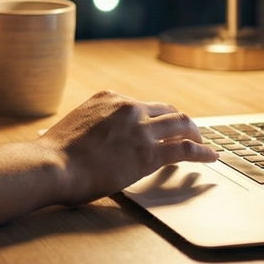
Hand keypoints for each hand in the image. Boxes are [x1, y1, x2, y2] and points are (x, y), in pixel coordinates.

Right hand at [37, 90, 216, 204]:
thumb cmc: (57, 154)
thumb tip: (102, 141)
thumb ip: (96, 125)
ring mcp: (140, 128)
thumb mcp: (78, 125)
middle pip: (166, 110)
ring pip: (182, 124)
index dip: (157, 117)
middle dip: (181, 122)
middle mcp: (128, 107)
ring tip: (203, 144)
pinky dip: (202, 152)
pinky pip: (185, 148)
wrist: (52, 165)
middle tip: (190, 134)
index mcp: (109, 98)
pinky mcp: (149, 153)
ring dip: (196, 134)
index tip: (162, 126)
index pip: (142, 105)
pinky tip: (210, 157)